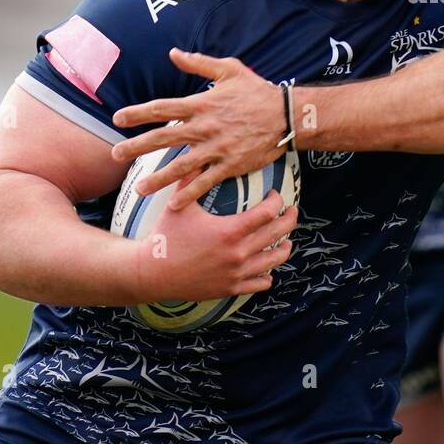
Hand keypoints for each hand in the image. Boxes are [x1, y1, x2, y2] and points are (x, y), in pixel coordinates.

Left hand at [111, 48, 286, 210]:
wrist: (286, 116)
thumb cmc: (257, 91)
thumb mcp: (229, 69)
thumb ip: (199, 63)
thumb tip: (173, 53)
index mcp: (201, 104)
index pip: (161, 108)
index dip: (137, 113)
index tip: (117, 119)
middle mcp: (204, 127)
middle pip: (163, 137)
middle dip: (136, 147)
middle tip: (114, 155)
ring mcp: (217, 148)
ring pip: (180, 166)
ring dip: (157, 178)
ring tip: (139, 190)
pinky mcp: (230, 165)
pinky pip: (206, 182)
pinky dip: (189, 193)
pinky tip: (174, 204)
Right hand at [131, 189, 297, 302]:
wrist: (152, 273)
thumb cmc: (165, 236)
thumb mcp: (179, 206)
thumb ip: (190, 179)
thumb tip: (196, 154)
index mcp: (230, 231)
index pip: (269, 212)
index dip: (277, 201)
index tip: (275, 195)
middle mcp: (239, 253)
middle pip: (279, 233)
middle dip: (289, 219)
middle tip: (292, 211)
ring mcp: (237, 273)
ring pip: (275, 260)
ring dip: (284, 247)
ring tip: (286, 240)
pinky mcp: (231, 289)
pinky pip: (260, 283)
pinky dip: (267, 275)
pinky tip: (267, 268)